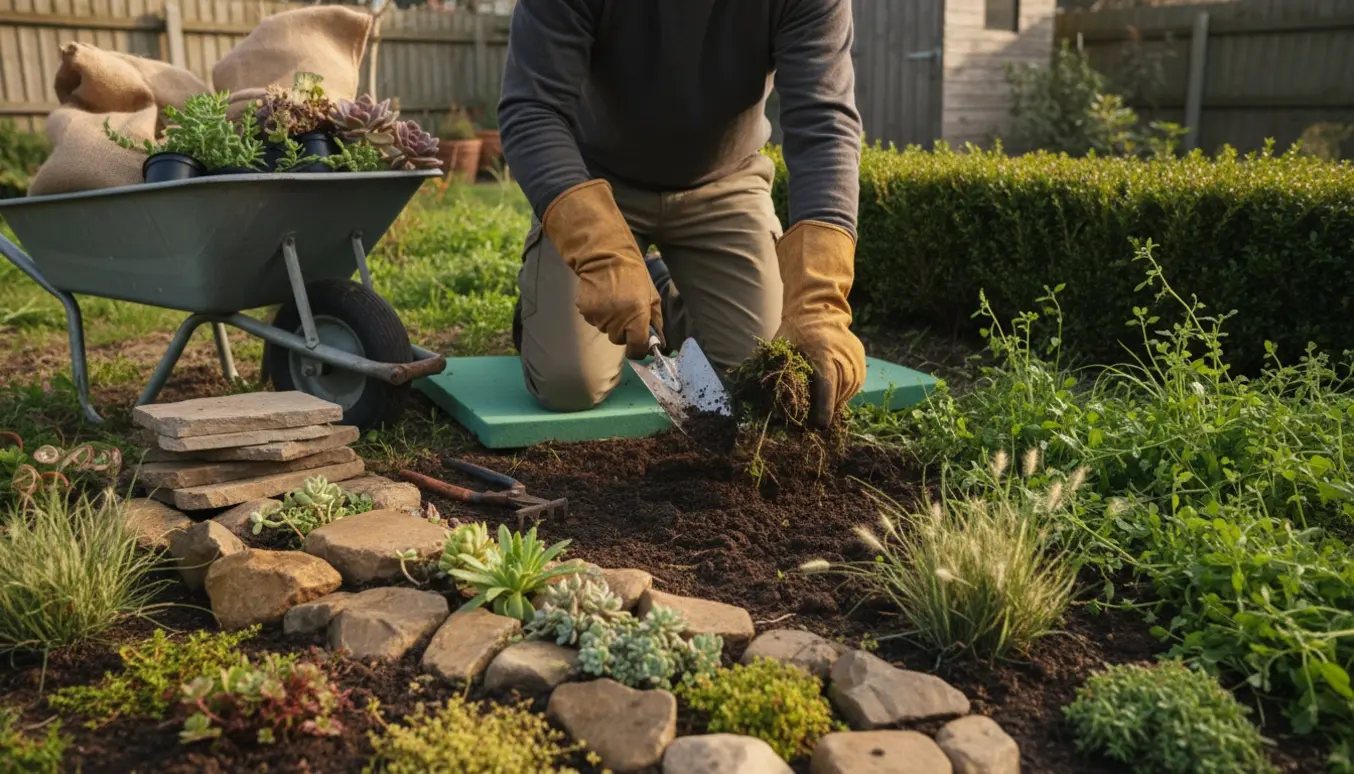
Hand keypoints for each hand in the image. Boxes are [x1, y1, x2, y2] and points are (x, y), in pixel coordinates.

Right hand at [542, 180, 662, 358]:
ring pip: (606, 330)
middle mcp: (616, 320)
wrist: (605, 257)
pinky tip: (602, 298)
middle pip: (619, 340)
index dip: (640, 348)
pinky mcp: (585, 311)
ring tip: (614, 302)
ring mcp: (598, 316)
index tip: (641, 344)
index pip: (637, 347)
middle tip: (627, 313)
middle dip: (624, 332)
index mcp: (636, 316)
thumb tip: (658, 342)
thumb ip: (655, 321)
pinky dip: (599, 314)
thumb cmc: (634, 275)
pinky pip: (594, 321)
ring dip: (611, 322)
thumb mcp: (652, 296)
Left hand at [778, 316, 865, 429]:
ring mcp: (857, 362)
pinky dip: (839, 392)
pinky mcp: (862, 365)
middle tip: (806, 416)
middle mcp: (845, 359)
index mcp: (823, 354)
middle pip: (836, 396)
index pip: (827, 387)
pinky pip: (851, 388)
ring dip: (830, 401)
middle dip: (821, 409)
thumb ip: (780, 374)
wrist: (821, 311)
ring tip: (816, 396)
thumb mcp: (782, 349)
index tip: (817, 426)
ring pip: (844, 396)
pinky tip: (828, 385)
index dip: (822, 410)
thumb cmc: (795, 332)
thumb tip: (771, 404)